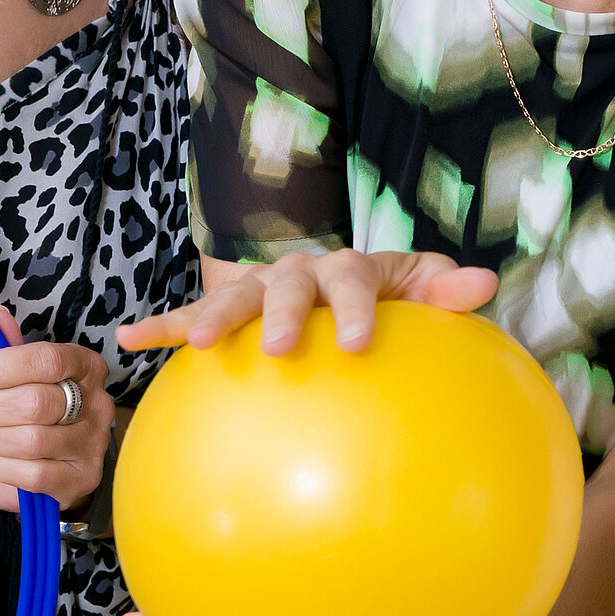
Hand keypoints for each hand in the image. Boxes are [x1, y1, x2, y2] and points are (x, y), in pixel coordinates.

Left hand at [0, 307, 111, 512]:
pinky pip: (31, 473)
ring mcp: (93, 443)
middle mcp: (97, 403)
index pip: (46, 360)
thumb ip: (9, 347)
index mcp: (86, 367)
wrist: (54, 468)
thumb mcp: (23, 377)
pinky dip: (2, 466)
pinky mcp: (81, 478)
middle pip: (34, 402)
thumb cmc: (35, 415)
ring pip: (30, 439)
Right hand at [118, 249, 499, 357]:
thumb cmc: (387, 301)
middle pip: (285, 284)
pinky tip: (128, 339)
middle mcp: (299, 272)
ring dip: (210, 315)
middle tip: (277, 347)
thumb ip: (445, 290)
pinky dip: (159, 325)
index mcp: (349, 268)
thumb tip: (486, 281)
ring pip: (232, 296)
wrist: (342, 295)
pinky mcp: (226, 312)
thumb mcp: (418, 293)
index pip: (354, 278)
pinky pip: (186, 318)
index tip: (356, 342)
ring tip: (191, 341)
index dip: (354, 306)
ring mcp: (258, 290)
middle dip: (279, 312)